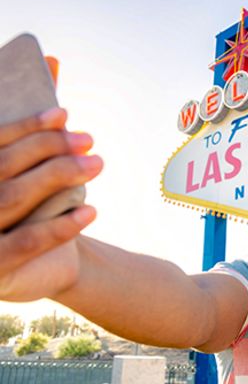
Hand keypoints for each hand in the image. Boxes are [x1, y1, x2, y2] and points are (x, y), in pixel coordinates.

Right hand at [0, 108, 101, 299]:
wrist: (39, 273)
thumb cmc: (33, 218)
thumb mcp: (28, 184)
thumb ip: (32, 158)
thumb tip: (61, 119)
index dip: (26, 128)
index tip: (63, 115)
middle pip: (1, 167)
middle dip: (48, 147)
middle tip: (88, 140)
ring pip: (12, 198)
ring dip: (58, 176)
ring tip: (96, 164)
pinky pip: (27, 243)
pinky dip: (60, 226)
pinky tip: (91, 211)